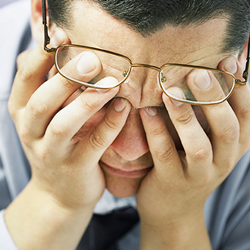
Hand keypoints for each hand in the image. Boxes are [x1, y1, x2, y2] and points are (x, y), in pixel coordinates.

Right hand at [8, 39, 130, 210]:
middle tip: (92, 59)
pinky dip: (110, 124)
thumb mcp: (43, 117)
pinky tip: (124, 107)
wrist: (58, 193)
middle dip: (67, 78)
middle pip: (43, 100)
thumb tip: (55, 49)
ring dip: (88, 101)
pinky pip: (94, 144)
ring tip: (112, 83)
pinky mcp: (75, 168)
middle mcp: (31, 131)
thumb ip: (50, 87)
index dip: (43, 55)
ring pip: (64, 124)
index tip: (64, 35)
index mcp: (22, 112)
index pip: (25, 76)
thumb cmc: (55, 145)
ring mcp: (51, 152)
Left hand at [137, 56, 249, 247]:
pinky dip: (156, 132)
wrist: (173, 208)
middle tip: (197, 73)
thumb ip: (210, 113)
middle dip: (214, 98)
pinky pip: (165, 155)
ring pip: (198, 145)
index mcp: (234, 146)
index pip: (246, 114)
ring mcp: (199, 175)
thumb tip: (213, 73)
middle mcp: (223, 161)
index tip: (226, 60)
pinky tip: (146, 111)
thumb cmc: (189, 164)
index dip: (238, 87)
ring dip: (185, 116)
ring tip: (169, 91)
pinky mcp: (172, 182)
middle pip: (227, 128)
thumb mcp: (207, 141)